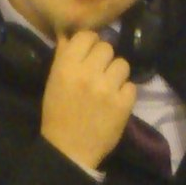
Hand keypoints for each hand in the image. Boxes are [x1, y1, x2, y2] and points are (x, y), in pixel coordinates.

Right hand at [41, 29, 135, 170]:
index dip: (90, 43)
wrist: (69, 150)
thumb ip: (63, 57)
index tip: (89, 53)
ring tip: (108, 88)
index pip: (87, 36)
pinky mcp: (123, 103)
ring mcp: (108, 89)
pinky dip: (125, 93)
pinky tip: (115, 102)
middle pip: (107, 47)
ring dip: (116, 75)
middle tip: (99, 73)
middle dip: (104, 59)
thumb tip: (70, 34)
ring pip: (122, 64)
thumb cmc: (58, 114)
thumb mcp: (53, 83)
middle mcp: (88, 73)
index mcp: (66, 66)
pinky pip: (131, 86)